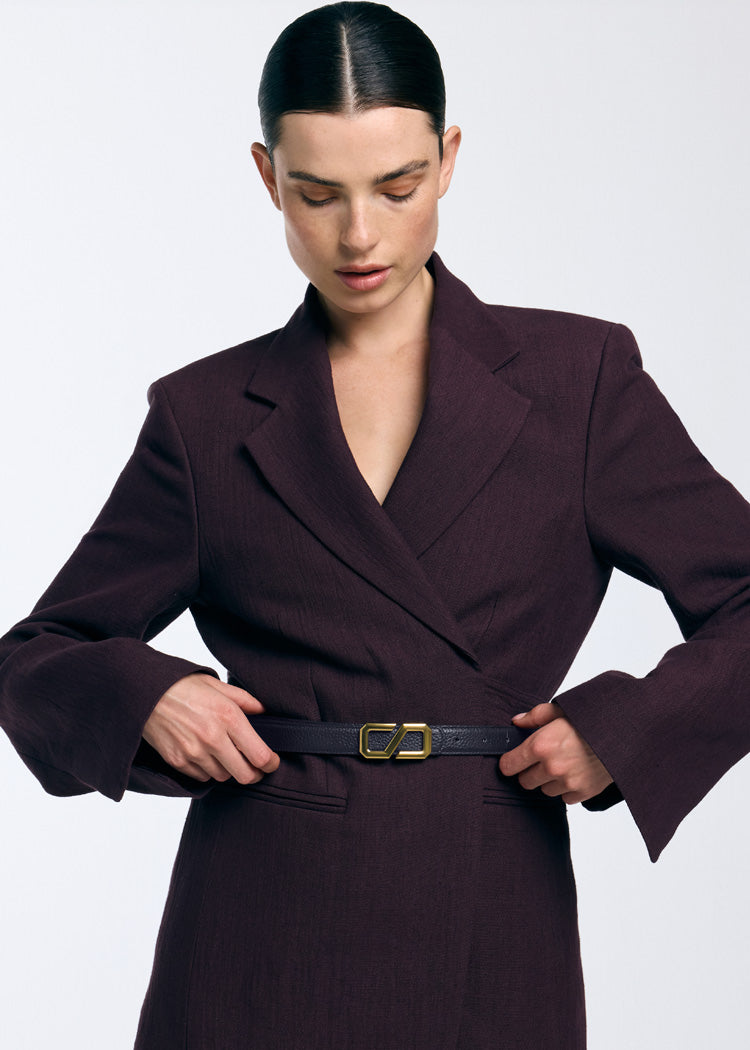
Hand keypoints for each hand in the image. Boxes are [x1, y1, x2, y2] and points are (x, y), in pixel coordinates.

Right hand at [142, 673, 279, 783]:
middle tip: (256, 769)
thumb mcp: (218, 686)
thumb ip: (245, 700)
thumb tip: (264, 712)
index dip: (271, 763)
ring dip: (229, 770)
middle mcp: (212, 738)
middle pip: (244, 774)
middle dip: (254, 774)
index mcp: (228, 717)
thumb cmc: (182, 686)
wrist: (145, 692)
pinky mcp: (177, 761)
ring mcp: (193, 752)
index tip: (272, 763)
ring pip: (223, 776)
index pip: (259, 754)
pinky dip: (208, 770)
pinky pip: (202, 776)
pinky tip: (206, 755)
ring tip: (226, 755)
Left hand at [499, 702, 612, 803]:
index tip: (513, 760)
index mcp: (541, 744)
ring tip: (563, 763)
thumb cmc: (592, 720)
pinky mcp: (582, 793)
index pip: (509, 765)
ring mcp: (567, 782)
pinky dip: (567, 788)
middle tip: (541, 760)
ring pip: (544, 790)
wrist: (624, 734)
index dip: (510, 762)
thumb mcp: (561, 710)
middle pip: (524, 781)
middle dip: (529, 771)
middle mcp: (551, 766)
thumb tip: (517, 722)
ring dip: (549, 781)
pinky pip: (564, 798)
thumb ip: (535, 716)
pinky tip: (576, 772)